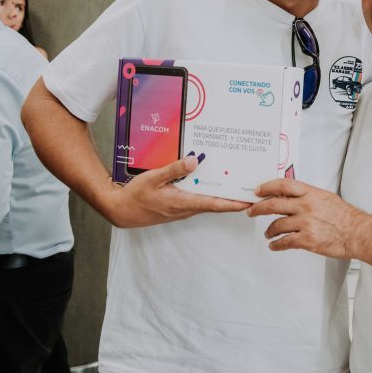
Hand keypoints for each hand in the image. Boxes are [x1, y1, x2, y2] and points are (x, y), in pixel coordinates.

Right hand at [104, 156, 250, 227]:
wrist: (121, 211)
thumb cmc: (136, 195)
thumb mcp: (153, 178)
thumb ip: (174, 169)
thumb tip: (195, 161)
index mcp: (182, 203)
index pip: (213, 204)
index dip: (232, 203)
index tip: (248, 202)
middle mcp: (185, 209)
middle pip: (215, 205)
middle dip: (233, 200)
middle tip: (250, 193)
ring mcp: (182, 210)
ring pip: (207, 203)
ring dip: (221, 197)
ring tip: (236, 187)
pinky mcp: (178, 207)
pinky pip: (198, 201)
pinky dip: (208, 195)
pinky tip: (211, 185)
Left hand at [248, 178, 364, 257]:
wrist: (358, 233)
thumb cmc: (345, 217)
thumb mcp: (326, 197)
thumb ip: (308, 196)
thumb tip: (292, 196)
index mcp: (311, 193)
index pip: (283, 185)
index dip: (267, 187)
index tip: (258, 191)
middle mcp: (306, 206)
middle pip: (273, 205)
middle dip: (258, 208)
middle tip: (252, 211)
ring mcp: (305, 223)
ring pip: (276, 225)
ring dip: (269, 230)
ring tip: (268, 233)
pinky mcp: (306, 240)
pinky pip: (284, 242)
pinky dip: (276, 245)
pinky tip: (274, 245)